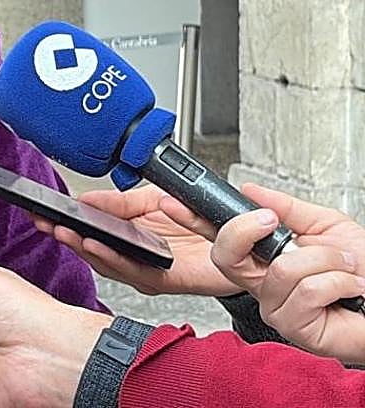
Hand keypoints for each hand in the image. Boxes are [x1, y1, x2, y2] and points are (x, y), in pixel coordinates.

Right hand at [31, 185, 238, 297]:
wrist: (242, 236)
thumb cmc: (203, 219)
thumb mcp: (153, 198)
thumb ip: (120, 201)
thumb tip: (88, 199)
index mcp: (129, 235)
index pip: (90, 231)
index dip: (67, 223)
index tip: (45, 212)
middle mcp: (134, 256)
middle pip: (92, 251)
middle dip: (66, 237)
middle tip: (46, 223)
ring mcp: (147, 269)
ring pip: (107, 264)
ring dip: (83, 248)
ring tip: (65, 233)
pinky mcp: (163, 280)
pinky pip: (132, 271)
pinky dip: (111, 258)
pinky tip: (96, 245)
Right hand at [204, 183, 364, 362]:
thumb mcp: (325, 226)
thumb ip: (286, 207)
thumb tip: (250, 190)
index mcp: (264, 258)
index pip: (219, 238)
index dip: (191, 220)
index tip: (171, 202)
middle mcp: (263, 284)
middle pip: (225, 256)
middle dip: (246, 230)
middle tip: (271, 221)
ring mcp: (275, 307)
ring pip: (281, 269)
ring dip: (326, 260)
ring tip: (344, 267)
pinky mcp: (295, 327)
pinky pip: (308, 289)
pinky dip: (340, 280)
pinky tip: (349, 289)